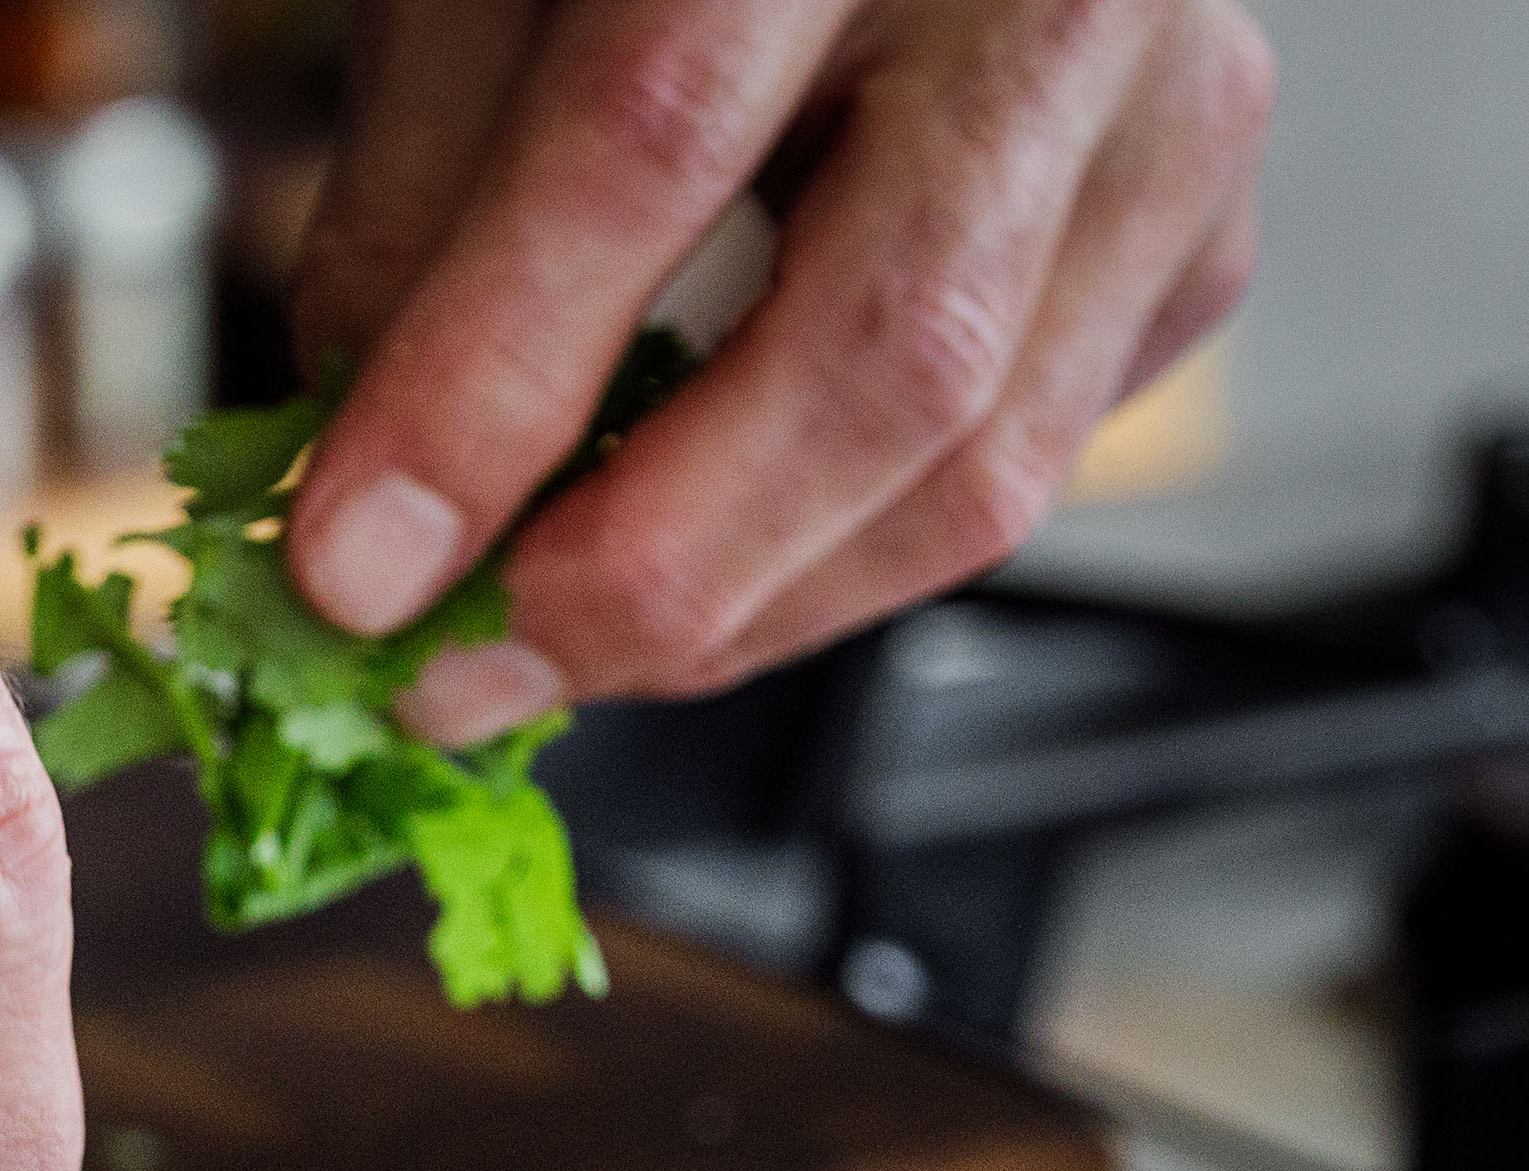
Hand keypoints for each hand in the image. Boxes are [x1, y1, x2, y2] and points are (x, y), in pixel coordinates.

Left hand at [285, 0, 1274, 742]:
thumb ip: (413, 224)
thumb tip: (359, 516)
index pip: (661, 139)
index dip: (492, 386)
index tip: (353, 568)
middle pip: (891, 356)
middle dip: (641, 579)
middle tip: (447, 676)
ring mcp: (1171, 118)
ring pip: (972, 476)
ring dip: (728, 618)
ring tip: (539, 649)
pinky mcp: (1193, 248)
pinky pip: (1011, 482)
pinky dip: (820, 573)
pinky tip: (690, 568)